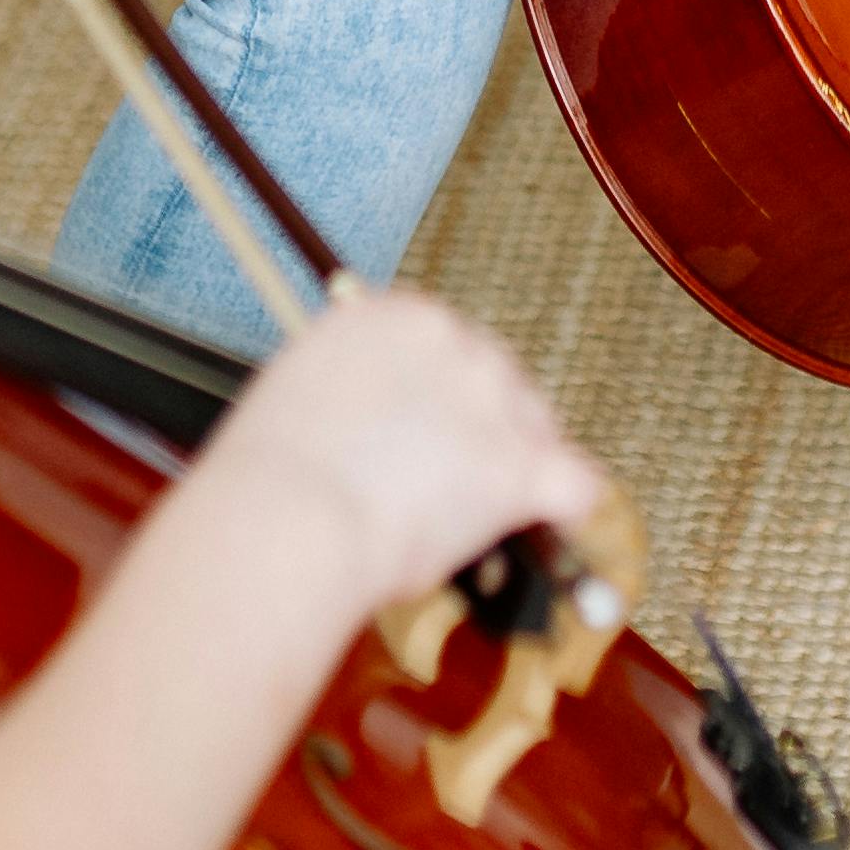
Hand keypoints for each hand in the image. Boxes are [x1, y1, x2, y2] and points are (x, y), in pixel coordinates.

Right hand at [181, 291, 611, 624]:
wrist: (285, 520)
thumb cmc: (273, 477)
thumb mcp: (302, 392)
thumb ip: (354, 385)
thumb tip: (372, 413)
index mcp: (396, 316)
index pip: (449, 347)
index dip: (444, 399)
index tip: (430, 433)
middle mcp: (455, 339)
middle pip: (500, 381)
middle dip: (483, 432)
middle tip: (452, 485)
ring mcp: (494, 397)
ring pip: (537, 428)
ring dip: (515, 468)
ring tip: (476, 519)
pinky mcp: (522, 461)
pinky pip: (576, 483)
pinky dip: (564, 513)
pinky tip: (551, 533)